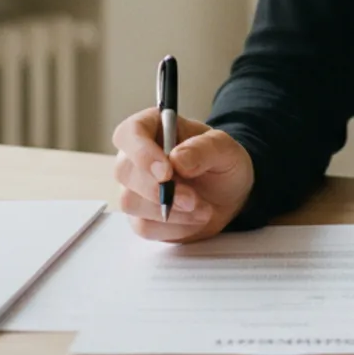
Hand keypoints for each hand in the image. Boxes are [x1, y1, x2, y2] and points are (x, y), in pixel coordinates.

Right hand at [111, 108, 253, 242]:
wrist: (229, 195)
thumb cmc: (223, 163)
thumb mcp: (225, 149)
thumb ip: (204, 149)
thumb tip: (176, 159)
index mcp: (154, 127)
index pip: (129, 133)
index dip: (141, 152)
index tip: (166, 171)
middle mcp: (137, 156)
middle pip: (124, 171)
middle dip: (158, 189)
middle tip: (192, 198)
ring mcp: (135, 188)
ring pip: (130, 201)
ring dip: (170, 211)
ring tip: (202, 208)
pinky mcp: (140, 216)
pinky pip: (143, 226)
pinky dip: (173, 226)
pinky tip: (193, 218)